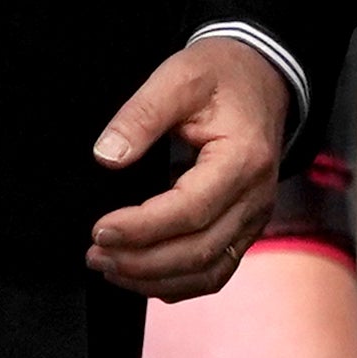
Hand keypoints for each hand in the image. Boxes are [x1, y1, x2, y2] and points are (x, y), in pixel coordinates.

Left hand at [88, 33, 291, 300]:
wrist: (262, 77)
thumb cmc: (220, 75)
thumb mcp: (178, 76)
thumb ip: (141, 114)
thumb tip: (106, 156)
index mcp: (243, 159)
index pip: (190, 210)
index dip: (142, 227)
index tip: (99, 229)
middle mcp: (255, 198)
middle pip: (198, 251)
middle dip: (141, 262)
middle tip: (94, 254)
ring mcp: (254, 218)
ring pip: (207, 272)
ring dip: (154, 279)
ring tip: (108, 267)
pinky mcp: (244, 228)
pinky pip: (214, 271)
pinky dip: (176, 283)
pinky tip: (140, 275)